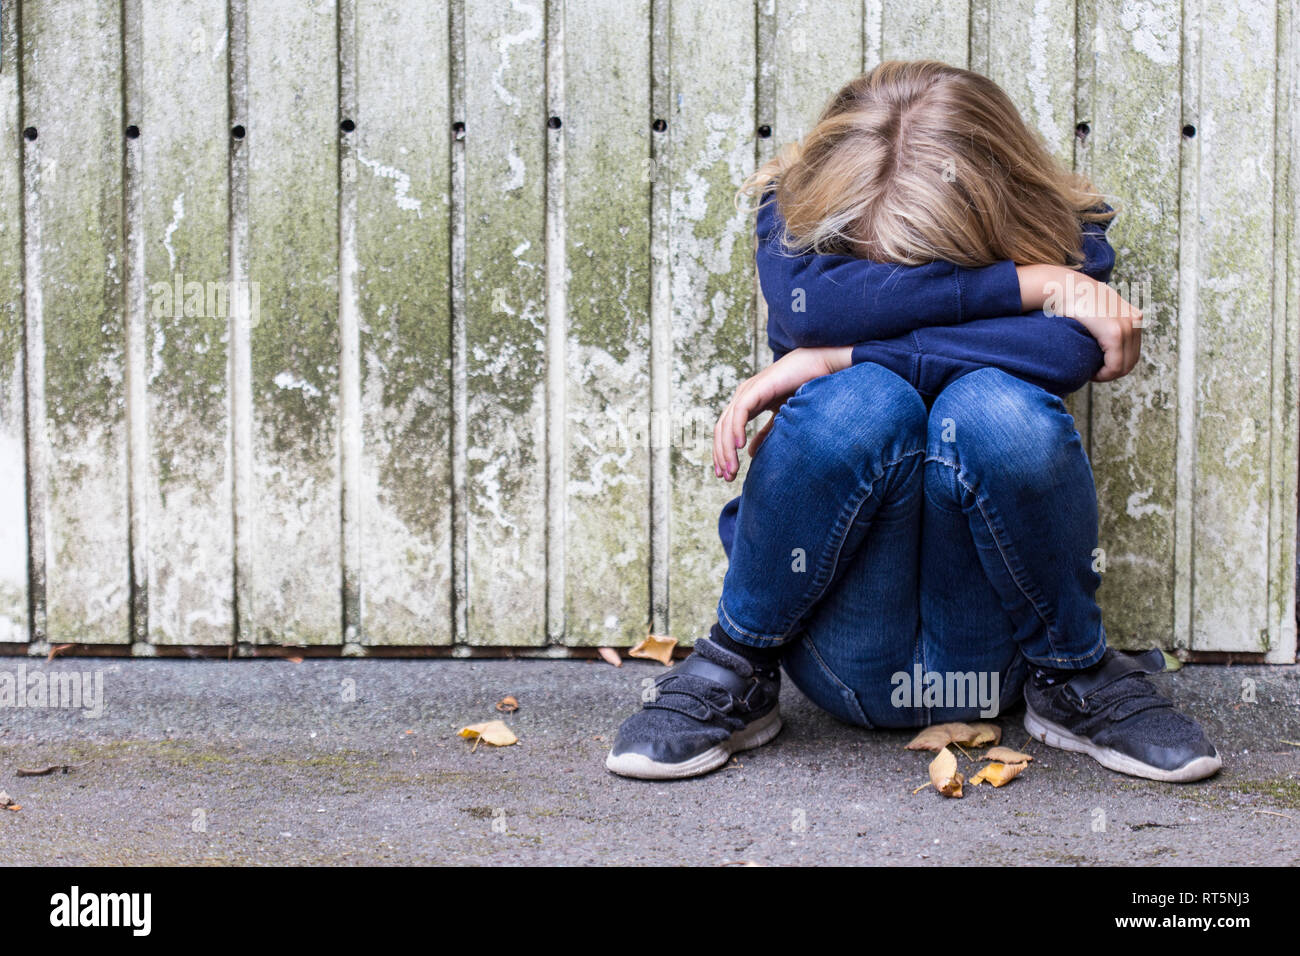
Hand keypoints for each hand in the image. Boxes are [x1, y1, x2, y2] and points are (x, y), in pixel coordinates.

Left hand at [712, 346, 851, 480]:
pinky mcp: (757, 387)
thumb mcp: (780, 418)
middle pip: (721, 430)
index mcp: (746, 403)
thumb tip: (749, 453)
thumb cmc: (804, 388)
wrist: (820, 366)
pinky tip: (740, 446)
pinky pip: (740, 411)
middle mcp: (743, 397)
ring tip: (732, 468)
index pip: (726, 432)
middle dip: (721, 455)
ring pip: (727, 423)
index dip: (723, 453)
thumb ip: (765, 433)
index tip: (727, 475)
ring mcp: (748, 391)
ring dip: (726, 448)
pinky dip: (736, 428)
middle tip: (727, 477)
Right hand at [1018, 264, 1142, 381]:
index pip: (1133, 352)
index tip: (1097, 367)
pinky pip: (1114, 365)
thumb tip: (1100, 333)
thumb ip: (1107, 319)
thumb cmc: (1074, 298)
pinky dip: (1104, 374)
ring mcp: (1127, 327)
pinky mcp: (1115, 333)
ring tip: (1091, 373)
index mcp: (1134, 317)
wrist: (1065, 287)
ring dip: (1107, 375)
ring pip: (1124, 366)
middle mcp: (1135, 321)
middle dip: (1113, 373)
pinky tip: (1091, 373)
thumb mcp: (1099, 308)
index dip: (1116, 365)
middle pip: (1131, 361)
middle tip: (1093, 374)